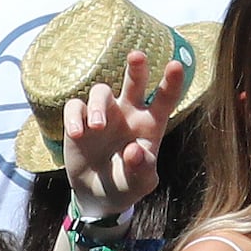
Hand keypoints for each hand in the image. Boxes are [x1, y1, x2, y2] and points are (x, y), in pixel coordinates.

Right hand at [57, 53, 184, 214]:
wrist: (99, 195)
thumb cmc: (127, 184)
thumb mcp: (140, 183)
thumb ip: (141, 168)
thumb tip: (134, 150)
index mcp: (150, 125)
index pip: (164, 99)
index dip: (171, 83)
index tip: (176, 65)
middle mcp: (128, 113)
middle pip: (134, 82)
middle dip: (137, 68)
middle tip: (137, 56)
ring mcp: (103, 115)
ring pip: (101, 91)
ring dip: (99, 105)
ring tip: (96, 127)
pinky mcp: (79, 121)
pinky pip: (75, 107)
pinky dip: (74, 117)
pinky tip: (77, 134)